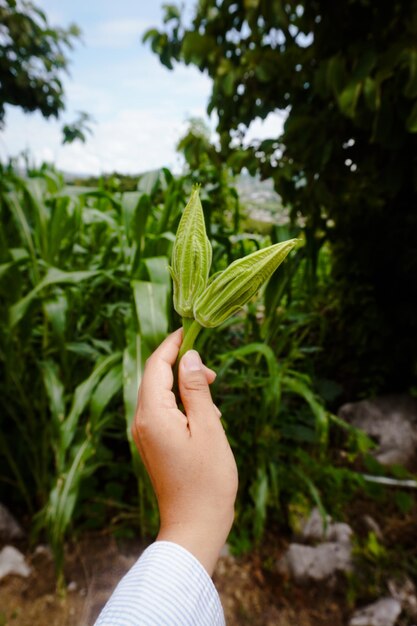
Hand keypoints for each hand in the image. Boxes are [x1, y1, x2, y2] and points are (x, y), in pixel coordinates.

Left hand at [131, 328, 237, 575]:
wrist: (195, 525)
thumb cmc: (207, 479)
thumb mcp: (209, 427)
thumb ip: (196, 389)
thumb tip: (189, 356)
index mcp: (153, 413)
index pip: (156, 365)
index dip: (172, 344)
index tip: (191, 329)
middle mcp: (142, 421)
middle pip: (156, 377)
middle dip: (182, 366)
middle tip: (213, 374)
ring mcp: (145, 434)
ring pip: (161, 394)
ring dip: (185, 387)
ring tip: (213, 399)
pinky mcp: (153, 444)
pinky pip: (164, 412)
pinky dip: (183, 405)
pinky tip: (206, 418)